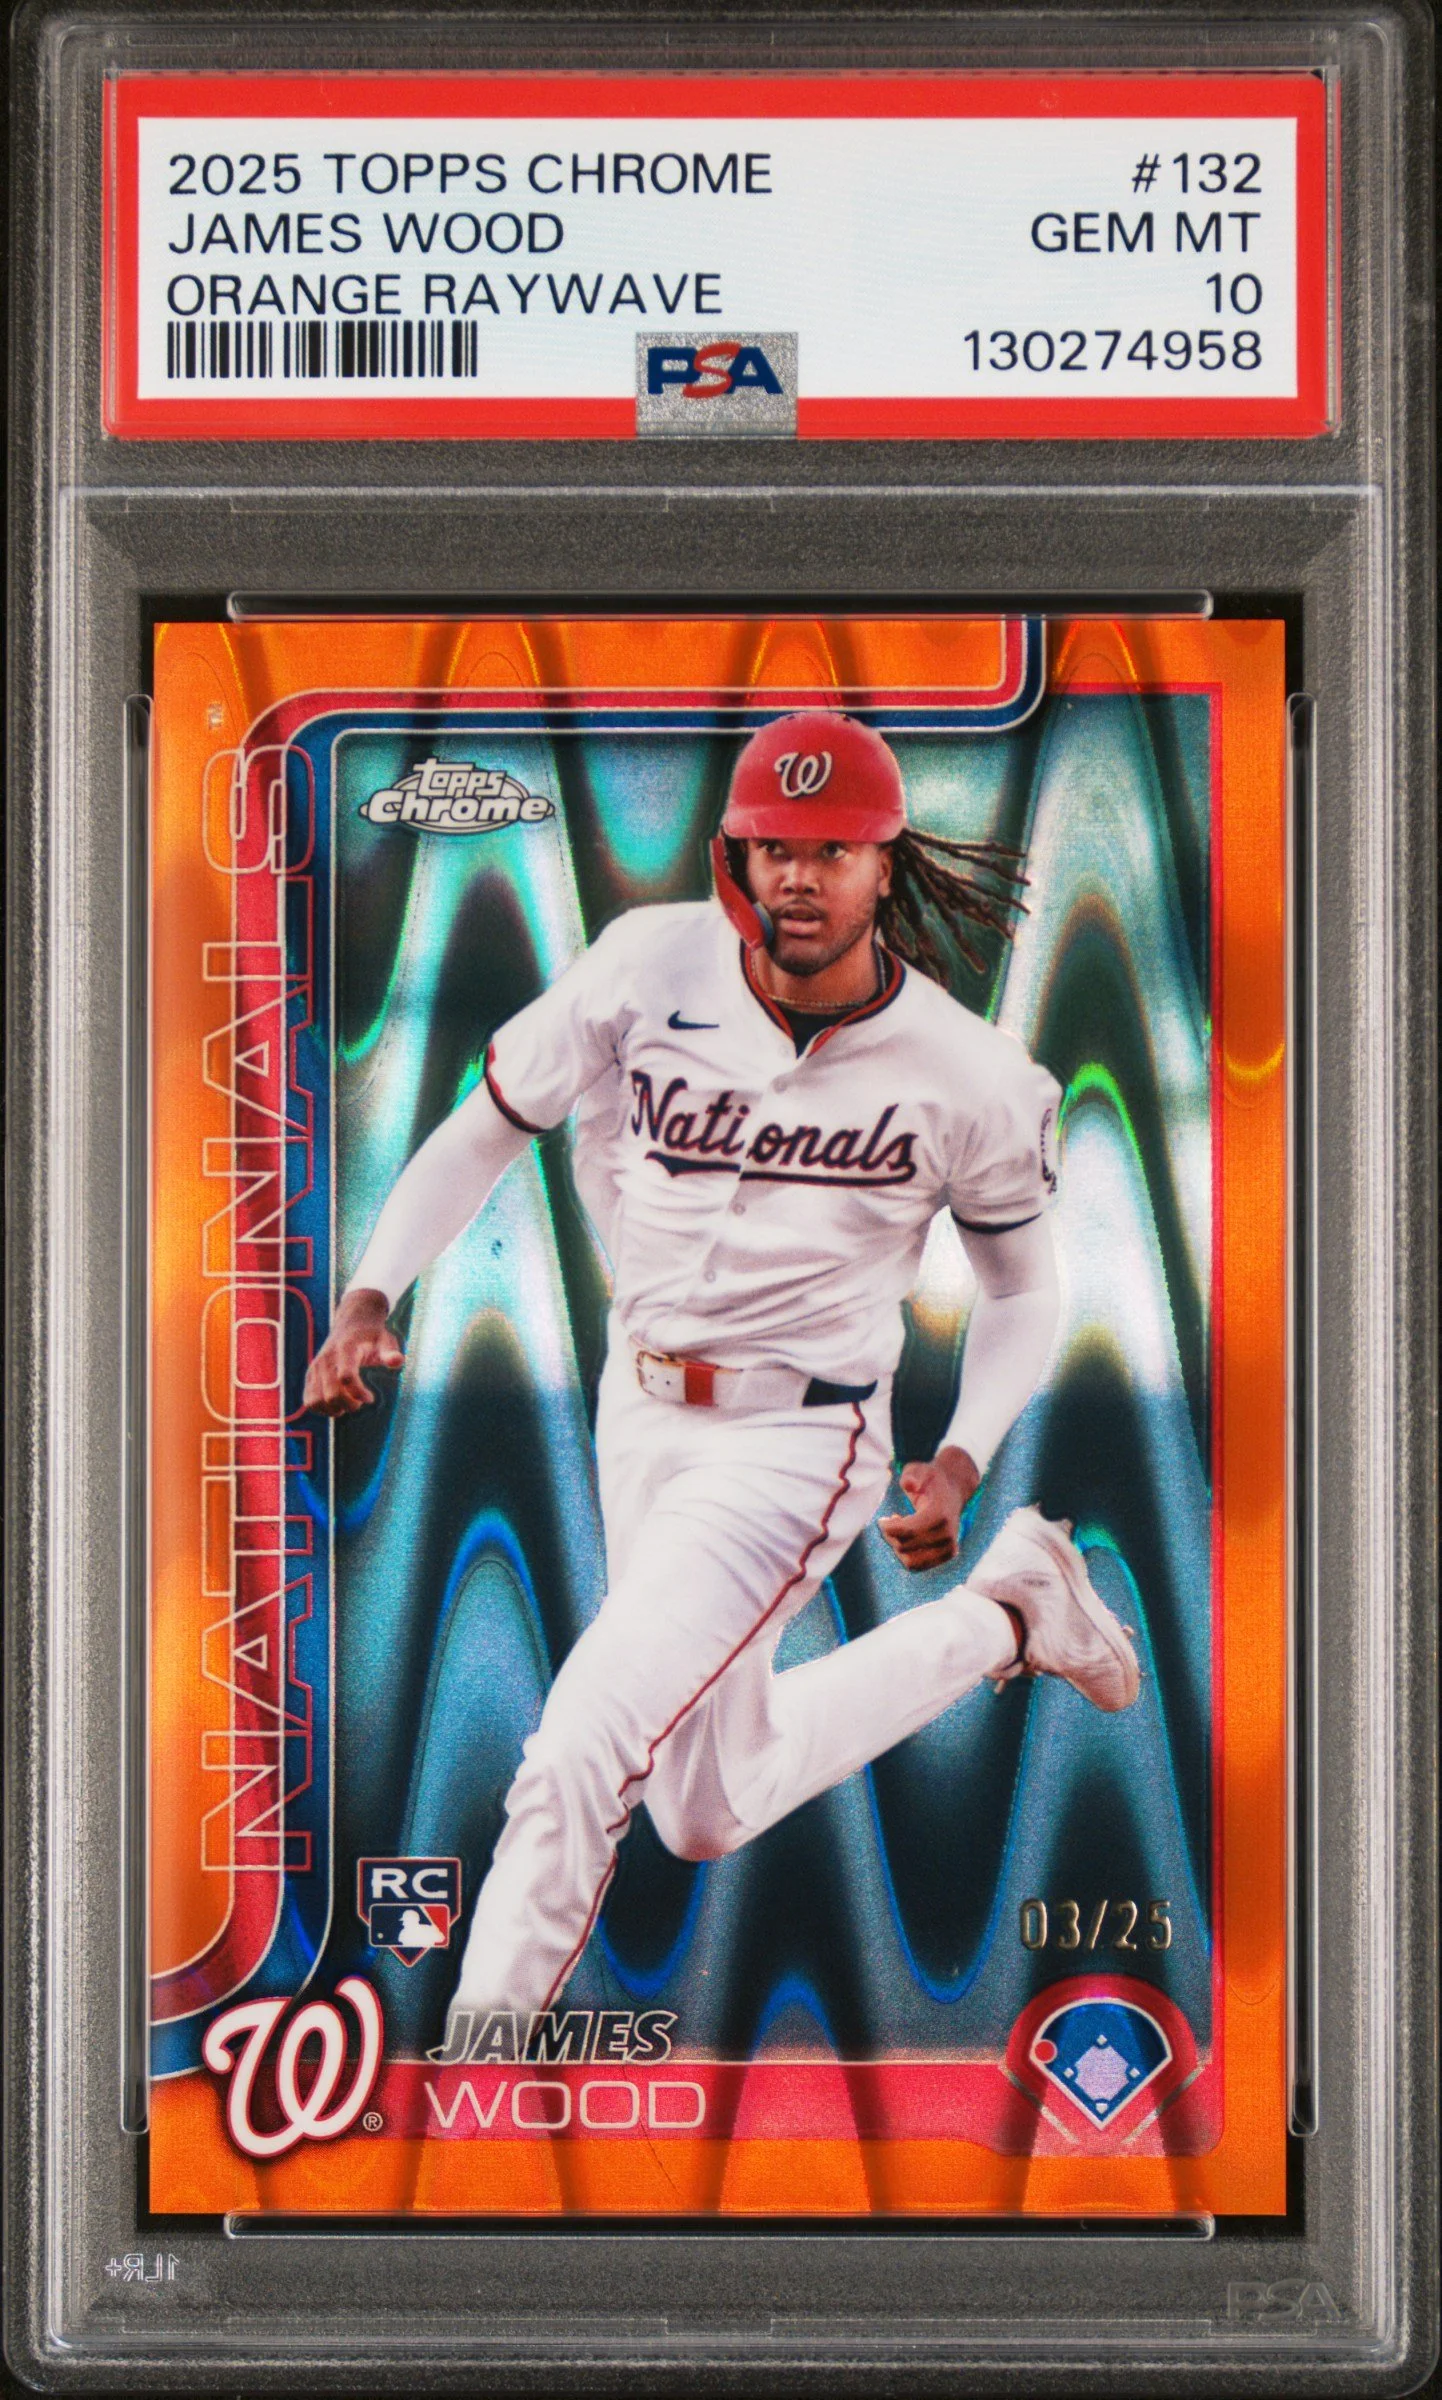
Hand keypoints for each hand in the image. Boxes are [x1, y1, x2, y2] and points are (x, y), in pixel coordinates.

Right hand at [302, 1288, 404, 1416]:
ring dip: (333, 1409)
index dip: (359, 1393)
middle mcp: (326, 1359)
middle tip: (360, 1403)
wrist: (351, 1323)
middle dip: (349, 1405)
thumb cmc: (373, 1336)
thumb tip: (398, 1361)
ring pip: (316, 1401)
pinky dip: (322, 1409)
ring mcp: (315, 1368)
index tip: (371, 1398)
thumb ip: (390, 1353)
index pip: (346, 1377)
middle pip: (331, 1394)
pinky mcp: (310, 1375)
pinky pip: (308, 1400)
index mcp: (345, 1350)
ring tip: (346, 1405)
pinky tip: (336, 1406)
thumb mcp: (386, 1341)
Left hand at [879, 1445, 980, 1572]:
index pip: (907, 1530)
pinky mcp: (947, 1556)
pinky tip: (907, 1539)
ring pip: (910, 1561)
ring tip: (899, 1531)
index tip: (882, 1519)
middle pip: (905, 1546)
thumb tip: (910, 1485)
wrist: (953, 1489)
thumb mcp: (919, 1469)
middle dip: (891, 1536)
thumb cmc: (931, 1479)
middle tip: (890, 1521)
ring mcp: (949, 1547)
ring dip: (898, 1548)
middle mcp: (948, 1534)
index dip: (889, 1528)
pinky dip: (907, 1555)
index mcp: (940, 1514)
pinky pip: (918, 1566)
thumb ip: (912, 1475)